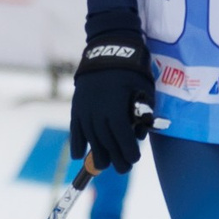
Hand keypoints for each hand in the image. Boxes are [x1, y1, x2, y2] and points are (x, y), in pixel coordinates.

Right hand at [70, 32, 154, 173]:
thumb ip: (143, 114)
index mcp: (115, 108)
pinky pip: (75, 128)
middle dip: (116, 157)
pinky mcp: (76, 106)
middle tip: (124, 168)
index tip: (134, 159)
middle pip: (106, 142)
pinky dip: (76, 143)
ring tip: (103, 165)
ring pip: (90, 138)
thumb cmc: (132, 71)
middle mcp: (97, 112)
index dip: (128, 151)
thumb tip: (140, 135)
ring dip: (97, 154)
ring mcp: (84, 109)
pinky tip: (79, 156)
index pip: (122, 137)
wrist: (108, 50)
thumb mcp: (144, 90)